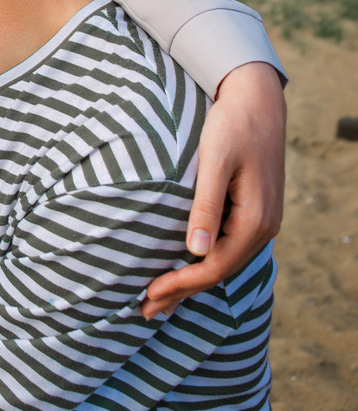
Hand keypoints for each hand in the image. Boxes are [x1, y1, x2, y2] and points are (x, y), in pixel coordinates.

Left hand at [142, 61, 285, 319]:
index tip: (148, 296)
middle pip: (220, 272)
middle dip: (183, 292)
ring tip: (162, 298)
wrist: (257, 99)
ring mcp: (262, 220)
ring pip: (225, 262)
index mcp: (255, 220)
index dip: (181, 285)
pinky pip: (229, 248)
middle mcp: (264, 227)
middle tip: (146, 311)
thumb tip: (196, 250)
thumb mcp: (215, 161)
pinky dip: (205, 263)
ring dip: (193, 281)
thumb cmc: (231, 125)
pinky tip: (186, 267)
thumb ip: (206, 205)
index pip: (214, 267)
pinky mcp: (254, 211)